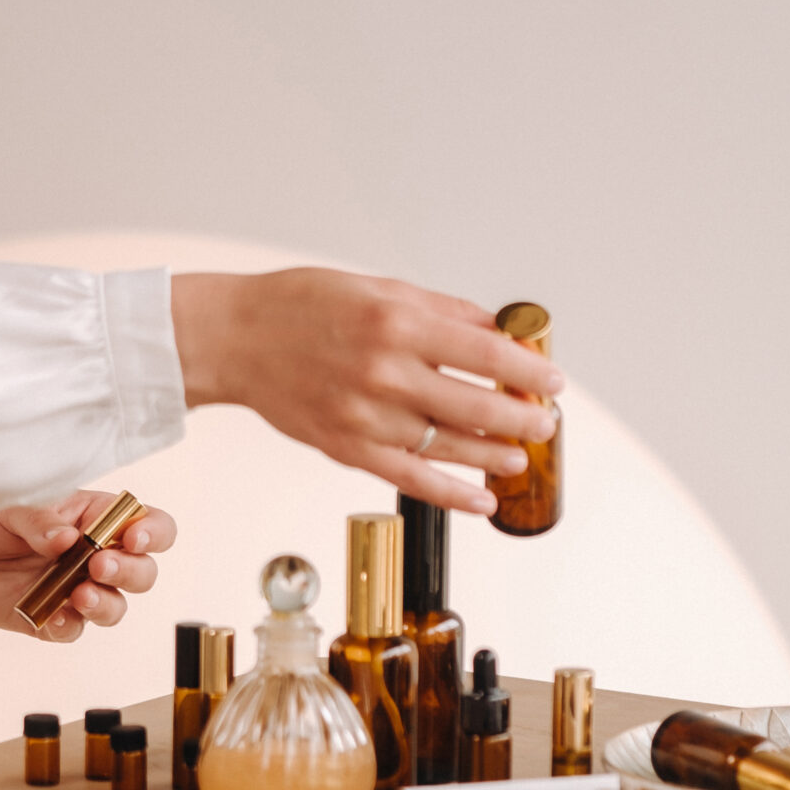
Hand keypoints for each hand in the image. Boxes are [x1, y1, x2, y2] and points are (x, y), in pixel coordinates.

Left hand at [0, 490, 177, 641]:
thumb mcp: (8, 500)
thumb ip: (38, 518)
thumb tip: (65, 538)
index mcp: (93, 515)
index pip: (146, 523)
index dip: (152, 532)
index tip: (133, 538)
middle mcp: (92, 554)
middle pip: (142, 571)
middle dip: (130, 572)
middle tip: (100, 567)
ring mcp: (73, 588)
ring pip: (115, 606)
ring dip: (106, 604)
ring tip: (80, 594)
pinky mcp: (48, 616)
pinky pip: (72, 629)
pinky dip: (70, 626)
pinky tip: (56, 616)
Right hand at [169, 269, 565, 514]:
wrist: (236, 339)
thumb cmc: (302, 306)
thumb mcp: (378, 289)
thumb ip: (441, 312)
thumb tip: (495, 330)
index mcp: (396, 324)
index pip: (485, 354)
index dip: (528, 371)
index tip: (553, 380)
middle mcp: (384, 372)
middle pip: (476, 407)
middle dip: (523, 418)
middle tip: (546, 421)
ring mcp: (366, 416)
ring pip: (449, 447)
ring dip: (496, 456)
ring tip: (520, 456)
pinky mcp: (348, 448)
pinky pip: (411, 478)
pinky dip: (453, 494)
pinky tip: (483, 499)